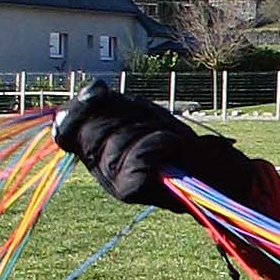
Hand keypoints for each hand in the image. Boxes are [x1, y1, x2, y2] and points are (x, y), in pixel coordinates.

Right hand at [52, 80, 259, 210]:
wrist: (213, 174)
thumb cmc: (176, 143)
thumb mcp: (141, 115)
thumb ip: (113, 103)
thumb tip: (92, 89)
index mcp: (96, 151)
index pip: (66, 128)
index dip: (78, 108)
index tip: (99, 93)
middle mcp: (99, 169)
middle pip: (94, 128)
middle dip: (128, 113)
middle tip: (154, 122)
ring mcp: (112, 182)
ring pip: (120, 137)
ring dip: (151, 127)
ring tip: (168, 138)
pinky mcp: (129, 190)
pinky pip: (140, 153)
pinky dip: (162, 142)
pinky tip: (174, 148)